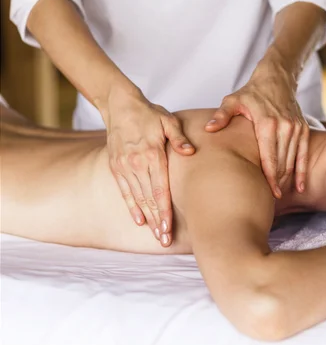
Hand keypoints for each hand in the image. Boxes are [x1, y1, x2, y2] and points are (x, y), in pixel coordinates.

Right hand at [104, 88, 194, 245]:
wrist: (120, 105)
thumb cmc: (149, 113)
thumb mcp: (168, 120)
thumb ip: (179, 138)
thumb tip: (190, 152)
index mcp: (152, 154)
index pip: (160, 189)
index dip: (165, 210)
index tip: (169, 227)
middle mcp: (136, 163)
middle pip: (149, 198)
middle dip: (158, 220)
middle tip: (165, 240)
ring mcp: (124, 166)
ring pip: (137, 198)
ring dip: (147, 218)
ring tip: (155, 235)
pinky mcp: (116, 166)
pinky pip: (124, 191)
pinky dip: (131, 206)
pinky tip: (139, 220)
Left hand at [205, 58, 308, 197]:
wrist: (276, 78)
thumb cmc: (251, 92)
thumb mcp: (233, 101)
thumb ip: (222, 116)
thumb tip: (208, 129)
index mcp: (267, 123)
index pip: (269, 157)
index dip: (271, 177)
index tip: (270, 193)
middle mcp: (284, 127)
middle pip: (282, 162)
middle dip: (277, 181)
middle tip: (271, 199)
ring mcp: (295, 128)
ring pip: (292, 160)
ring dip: (288, 178)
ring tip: (280, 194)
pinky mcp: (302, 129)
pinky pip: (304, 153)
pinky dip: (302, 170)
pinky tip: (300, 186)